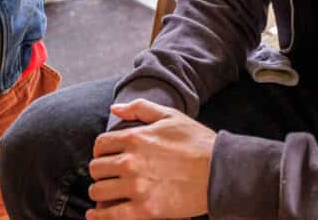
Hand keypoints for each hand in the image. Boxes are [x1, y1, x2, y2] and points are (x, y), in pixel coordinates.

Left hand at [86, 99, 215, 218]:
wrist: (220, 171)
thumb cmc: (198, 142)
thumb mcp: (170, 116)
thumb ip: (140, 108)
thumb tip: (114, 108)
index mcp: (135, 138)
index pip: (100, 145)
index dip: (102, 151)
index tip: (108, 157)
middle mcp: (131, 162)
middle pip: (96, 168)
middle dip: (101, 172)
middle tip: (110, 176)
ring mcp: (137, 187)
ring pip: (98, 192)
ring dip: (100, 193)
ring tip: (108, 194)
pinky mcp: (145, 210)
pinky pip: (110, 216)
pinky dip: (100, 217)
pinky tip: (97, 216)